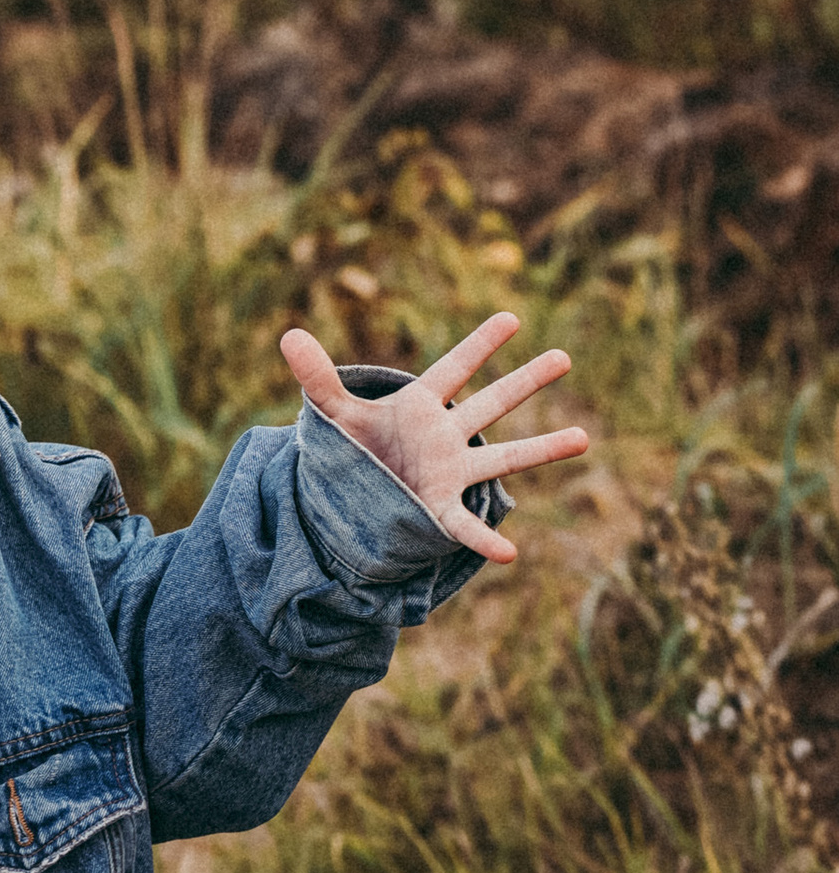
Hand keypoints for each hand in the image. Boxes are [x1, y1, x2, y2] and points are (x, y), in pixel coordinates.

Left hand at [279, 309, 588, 566]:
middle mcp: (445, 436)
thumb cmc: (356, 451)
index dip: (478, 346)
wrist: (355, 499)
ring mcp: (450, 473)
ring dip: (542, 450)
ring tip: (584, 437)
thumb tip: (288, 334)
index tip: (510, 318)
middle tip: (564, 357)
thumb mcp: (333, 416)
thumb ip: (317, 379)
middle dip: (525, 381)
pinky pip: (466, 526)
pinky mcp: (440, 510)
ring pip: (503, 457)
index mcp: (420, 407)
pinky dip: (484, 540)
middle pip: (490, 404)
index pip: (452, 369)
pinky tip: (509, 554)